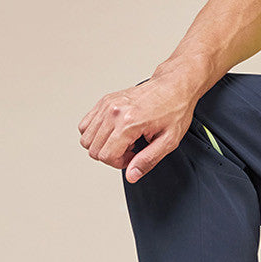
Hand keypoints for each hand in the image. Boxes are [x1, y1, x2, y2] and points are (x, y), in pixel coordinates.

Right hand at [78, 74, 196, 182]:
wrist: (173, 86)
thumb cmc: (174, 109)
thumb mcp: (169, 141)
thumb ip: (148, 160)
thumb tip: (132, 175)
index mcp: (128, 122)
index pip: (106, 155)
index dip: (119, 163)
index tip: (133, 157)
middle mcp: (113, 112)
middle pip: (93, 148)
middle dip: (111, 155)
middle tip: (130, 149)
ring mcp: (106, 105)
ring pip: (86, 137)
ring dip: (103, 145)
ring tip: (124, 140)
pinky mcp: (104, 101)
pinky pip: (86, 124)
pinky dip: (97, 134)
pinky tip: (116, 132)